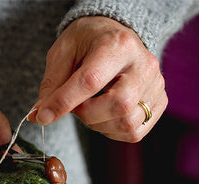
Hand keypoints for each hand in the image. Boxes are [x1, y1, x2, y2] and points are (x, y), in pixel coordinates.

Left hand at [29, 16, 166, 141]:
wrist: (114, 36)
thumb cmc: (86, 43)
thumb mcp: (62, 53)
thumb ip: (52, 85)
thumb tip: (39, 115)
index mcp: (117, 45)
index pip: (91, 81)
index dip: (64, 102)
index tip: (43, 116)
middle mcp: (143, 64)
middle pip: (119, 105)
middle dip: (87, 115)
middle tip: (74, 106)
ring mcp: (156, 84)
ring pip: (128, 122)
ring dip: (98, 124)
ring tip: (89, 108)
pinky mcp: (159, 101)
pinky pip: (134, 132)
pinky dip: (112, 130)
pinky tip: (103, 115)